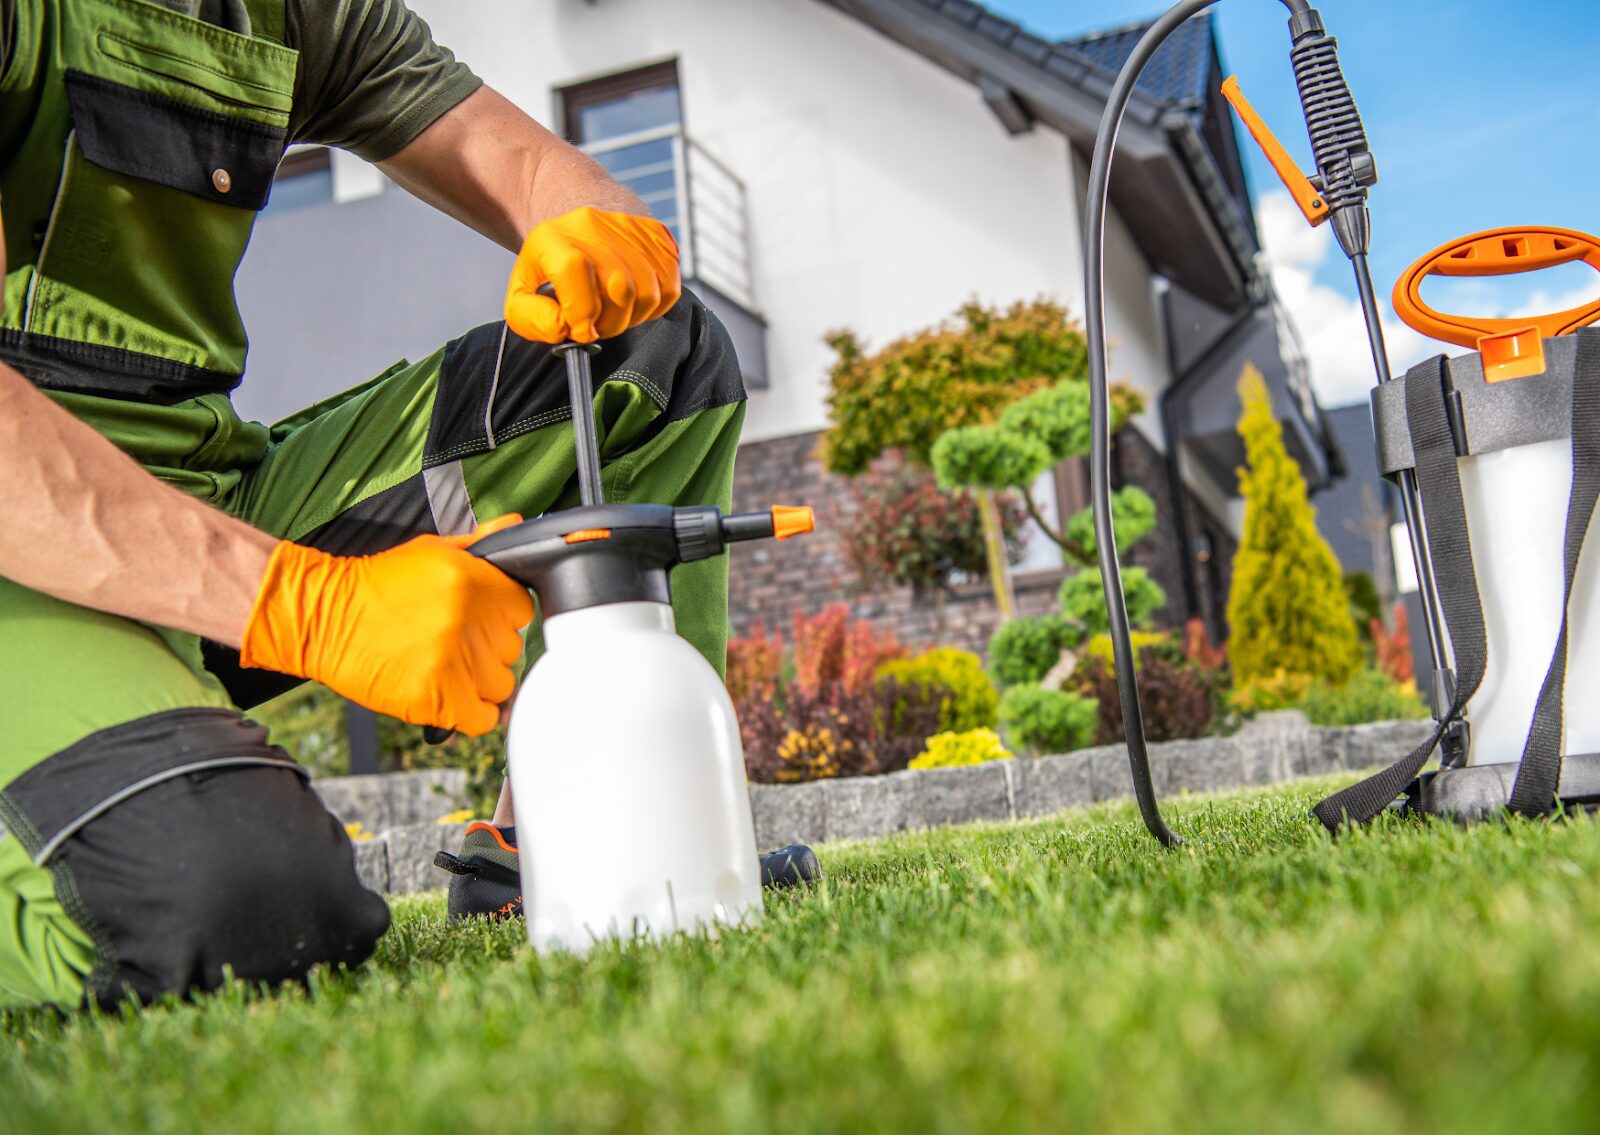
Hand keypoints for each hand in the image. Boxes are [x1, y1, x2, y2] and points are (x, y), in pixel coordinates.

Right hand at [241, 516, 534, 735]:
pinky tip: (451, 697)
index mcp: (475, 581)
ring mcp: (454, 663)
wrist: (323, 616)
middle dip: (488, 649)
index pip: (523, 611)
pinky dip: (471, 713)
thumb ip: (481, 544)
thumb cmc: (379, 583)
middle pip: (511, 650)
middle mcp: (469, 621)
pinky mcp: (436, 699)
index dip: (502, 618)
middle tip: (454, 643)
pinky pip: (482, 719)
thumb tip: (517, 525)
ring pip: (501, 685)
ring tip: (448, 669)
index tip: (481, 621)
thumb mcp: (432, 550)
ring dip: (479, 682)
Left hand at [504, 206, 679, 343]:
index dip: (581, 312)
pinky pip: (670, 287)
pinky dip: (654, 305)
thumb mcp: (521, 289)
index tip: (581, 331)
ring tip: (614, 310)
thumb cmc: (552, 261)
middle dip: (610, 323)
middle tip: (597, 324)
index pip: (574, 270)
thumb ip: (529, 317)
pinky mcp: (658, 234)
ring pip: (649, 293)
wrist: (575, 207)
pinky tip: (633, 299)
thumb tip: (564, 329)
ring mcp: (631, 228)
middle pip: (620, 289)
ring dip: (633, 316)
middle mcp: (595, 226)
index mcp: (554, 238)